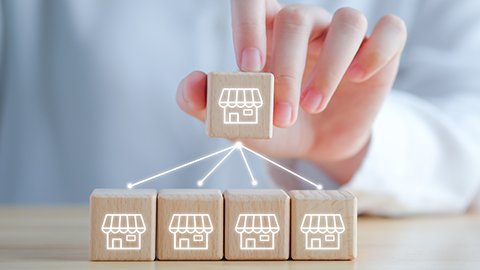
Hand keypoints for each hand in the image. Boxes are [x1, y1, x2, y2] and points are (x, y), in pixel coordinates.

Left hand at [176, 0, 406, 184]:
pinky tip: (358, 77)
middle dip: (286, 71)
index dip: (248, 26)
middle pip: (298, 19)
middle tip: (281, 115)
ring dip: (329, 67)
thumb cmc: (276, 126)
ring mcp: (343, 35)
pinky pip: (390, 30)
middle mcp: (307, 24)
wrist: (319, 145)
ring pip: (347, 21)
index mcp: (269, 31)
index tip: (248, 70)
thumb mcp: (241, 122)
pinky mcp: (379, 50)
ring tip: (313, 105)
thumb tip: (191, 84)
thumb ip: (208, 105)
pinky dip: (377, 50)